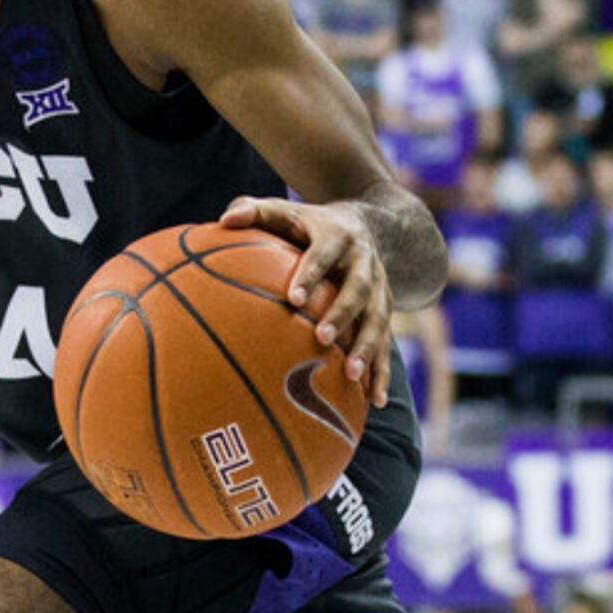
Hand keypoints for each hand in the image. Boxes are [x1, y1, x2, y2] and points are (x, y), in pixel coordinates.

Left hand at [218, 197, 392, 407]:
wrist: (368, 224)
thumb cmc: (310, 224)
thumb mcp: (287, 211)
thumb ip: (256, 211)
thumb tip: (225, 218)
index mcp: (338, 237)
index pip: (323, 254)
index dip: (311, 274)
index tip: (293, 297)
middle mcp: (364, 262)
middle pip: (358, 288)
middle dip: (342, 314)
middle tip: (321, 338)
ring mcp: (380, 288)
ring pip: (378, 319)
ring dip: (367, 348)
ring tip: (351, 376)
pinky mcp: (386, 311)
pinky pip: (387, 343)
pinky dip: (382, 372)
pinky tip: (375, 401)